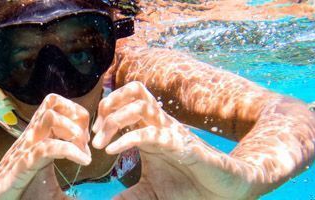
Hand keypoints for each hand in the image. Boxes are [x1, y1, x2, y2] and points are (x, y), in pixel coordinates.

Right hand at [0, 94, 91, 199]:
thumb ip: (64, 177)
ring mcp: (25, 148)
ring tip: (83, 152)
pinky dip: (70, 151)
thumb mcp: (46, 179)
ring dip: (73, 131)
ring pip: (49, 117)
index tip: (86, 140)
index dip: (77, 115)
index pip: (56, 105)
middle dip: (77, 117)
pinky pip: (47, 147)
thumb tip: (84, 187)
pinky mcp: (22, 165)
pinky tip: (83, 161)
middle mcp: (30, 137)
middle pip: (53, 102)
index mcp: (37, 136)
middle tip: (85, 143)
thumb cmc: (18, 192)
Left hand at [93, 81, 248, 198]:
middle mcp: (161, 126)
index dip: (104, 112)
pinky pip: (153, 132)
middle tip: (94, 136)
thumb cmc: (189, 189)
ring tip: (102, 144)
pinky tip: (114, 151)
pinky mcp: (183, 146)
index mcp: (151, 131)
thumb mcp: (149, 194)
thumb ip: (127, 196)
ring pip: (141, 104)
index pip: (125, 102)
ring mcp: (173, 133)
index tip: (91, 139)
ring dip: (115, 119)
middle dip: (108, 107)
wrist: (223, 194)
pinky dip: (128, 138)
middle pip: (133, 92)